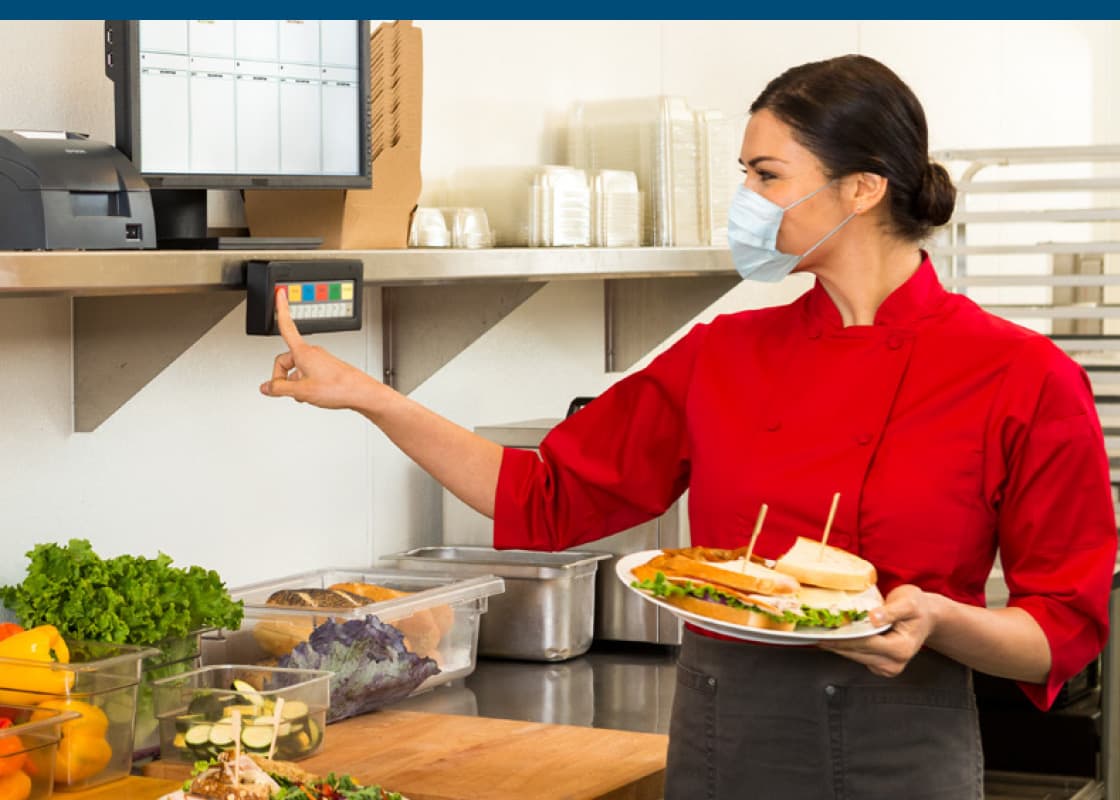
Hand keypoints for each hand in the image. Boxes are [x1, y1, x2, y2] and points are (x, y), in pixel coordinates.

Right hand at [259, 289, 377, 409]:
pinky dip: (304, 383)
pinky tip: (312, 394)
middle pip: (285, 359)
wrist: (361, 392)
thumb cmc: (338, 387)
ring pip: (297, 369)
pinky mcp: (326, 368)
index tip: (279, 293)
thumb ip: (280, 388)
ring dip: (295, 382)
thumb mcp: (302, 391)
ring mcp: (320, 360)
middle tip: (286, 391)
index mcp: (303, 352)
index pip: (286, 325)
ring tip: (306, 395)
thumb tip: (266, 387)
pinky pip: (307, 373)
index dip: (280, 308)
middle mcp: (312, 352)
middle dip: (282, 376)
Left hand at [817, 584, 942, 677]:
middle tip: (812, 632)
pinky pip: (857, 656)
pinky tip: (832, 637)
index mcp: (902, 648)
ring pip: (854, 656)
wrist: (926, 617)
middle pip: (857, 652)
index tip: (825, 631)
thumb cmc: (917, 607)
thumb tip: (873, 617)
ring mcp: (887, 667)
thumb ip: (891, 611)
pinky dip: (844, 647)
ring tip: (817, 633)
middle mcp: (895, 663)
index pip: (866, 643)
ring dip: (836, 646)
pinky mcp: (880, 666)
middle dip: (835, 642)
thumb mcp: (908, 602)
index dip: (844, 637)